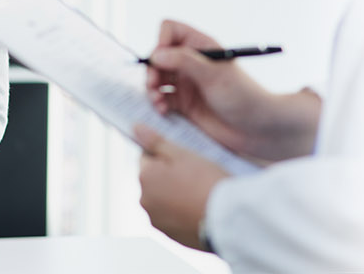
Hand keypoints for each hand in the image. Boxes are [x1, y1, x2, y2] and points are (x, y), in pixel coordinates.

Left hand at [135, 124, 227, 251]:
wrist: (227, 219)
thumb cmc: (206, 183)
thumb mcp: (182, 154)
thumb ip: (156, 141)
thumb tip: (136, 128)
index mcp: (144, 177)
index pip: (147, 157)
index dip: (166, 155)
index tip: (184, 158)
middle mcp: (145, 201)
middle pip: (154, 180)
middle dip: (170, 176)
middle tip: (196, 175)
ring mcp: (157, 220)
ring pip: (163, 199)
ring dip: (175, 195)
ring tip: (200, 193)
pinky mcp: (171, 235)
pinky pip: (173, 217)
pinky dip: (182, 212)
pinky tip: (199, 208)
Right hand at [147, 20, 319, 162]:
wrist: (257, 129)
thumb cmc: (243, 97)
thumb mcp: (214, 75)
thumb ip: (185, 61)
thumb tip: (157, 54)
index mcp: (202, 46)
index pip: (171, 30)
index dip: (161, 41)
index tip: (160, 59)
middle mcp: (191, 62)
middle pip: (158, 56)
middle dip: (152, 69)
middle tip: (154, 85)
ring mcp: (187, 83)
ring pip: (156, 78)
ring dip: (152, 88)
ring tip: (158, 101)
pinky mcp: (184, 104)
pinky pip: (161, 99)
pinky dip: (157, 103)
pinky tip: (163, 111)